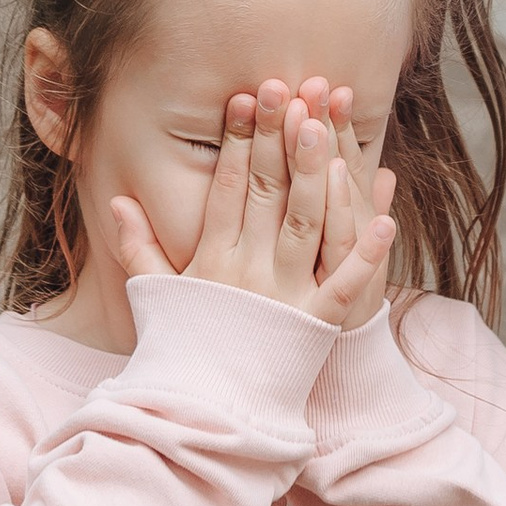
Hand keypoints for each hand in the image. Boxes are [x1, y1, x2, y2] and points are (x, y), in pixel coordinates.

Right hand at [108, 79, 395, 327]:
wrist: (202, 417)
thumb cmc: (182, 352)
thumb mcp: (156, 296)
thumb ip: (139, 246)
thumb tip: (118, 201)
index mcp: (213, 260)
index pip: (229, 188)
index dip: (239, 142)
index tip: (247, 98)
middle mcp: (250, 272)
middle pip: (269, 194)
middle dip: (278, 138)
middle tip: (289, 88)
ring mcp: (285, 297)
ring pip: (307, 224)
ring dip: (317, 173)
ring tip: (325, 124)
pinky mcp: (315, 326)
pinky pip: (345, 285)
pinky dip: (366, 253)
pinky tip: (386, 217)